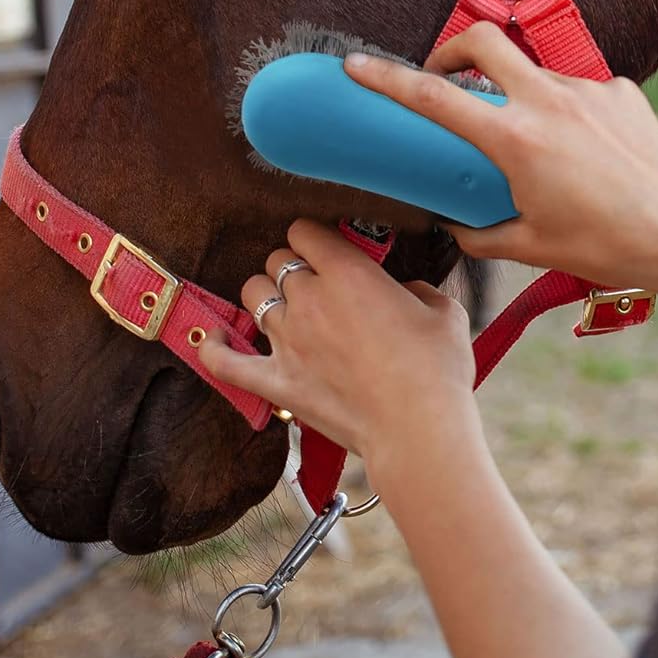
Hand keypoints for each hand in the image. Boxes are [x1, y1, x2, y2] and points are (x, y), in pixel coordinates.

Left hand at [198, 219, 478, 471]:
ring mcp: (287, 341)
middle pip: (277, 262)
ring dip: (266, 296)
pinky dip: (215, 350)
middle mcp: (309, 299)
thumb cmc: (436, 367)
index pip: (305, 231)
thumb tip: (407, 291)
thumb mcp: (444, 311)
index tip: (325, 244)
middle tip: (312, 280)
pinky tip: (213, 340)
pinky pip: (226, 363)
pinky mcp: (277, 383)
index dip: (313, 235)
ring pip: (253, 296)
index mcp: (349, 272)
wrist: (417, 426)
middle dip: (291, 265)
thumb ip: (419, 290)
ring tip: (282, 305)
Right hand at [343, 24, 657, 295]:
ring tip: (540, 148)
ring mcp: (587, 88)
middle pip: (481, 39)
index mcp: (516, 138)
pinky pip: (578, 90)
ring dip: (521, 95)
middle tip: (444, 74)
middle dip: (451, 47)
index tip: (357, 66)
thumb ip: (478, 233)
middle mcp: (548, 100)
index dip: (388, 78)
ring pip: (534, 72)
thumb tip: (453, 222)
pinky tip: (588, 153)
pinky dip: (568, 112)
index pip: (435, 97)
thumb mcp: (529, 244)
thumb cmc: (605, 244)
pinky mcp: (619, 88)